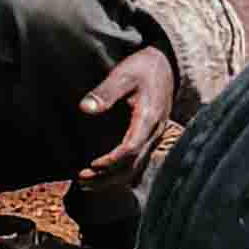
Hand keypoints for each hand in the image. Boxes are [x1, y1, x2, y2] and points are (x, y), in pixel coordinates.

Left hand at [75, 36, 177, 188]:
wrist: (167, 65)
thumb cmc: (143, 68)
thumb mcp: (123, 75)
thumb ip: (105, 92)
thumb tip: (85, 109)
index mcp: (149, 118)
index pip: (132, 148)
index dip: (112, 160)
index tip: (92, 165)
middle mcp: (154, 133)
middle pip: (133, 165)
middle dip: (107, 176)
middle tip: (81, 179)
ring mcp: (154, 137)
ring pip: (136, 167)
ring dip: (111, 178)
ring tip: (85, 183)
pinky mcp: (150, 137)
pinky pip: (137, 162)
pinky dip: (119, 172)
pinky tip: (102, 175)